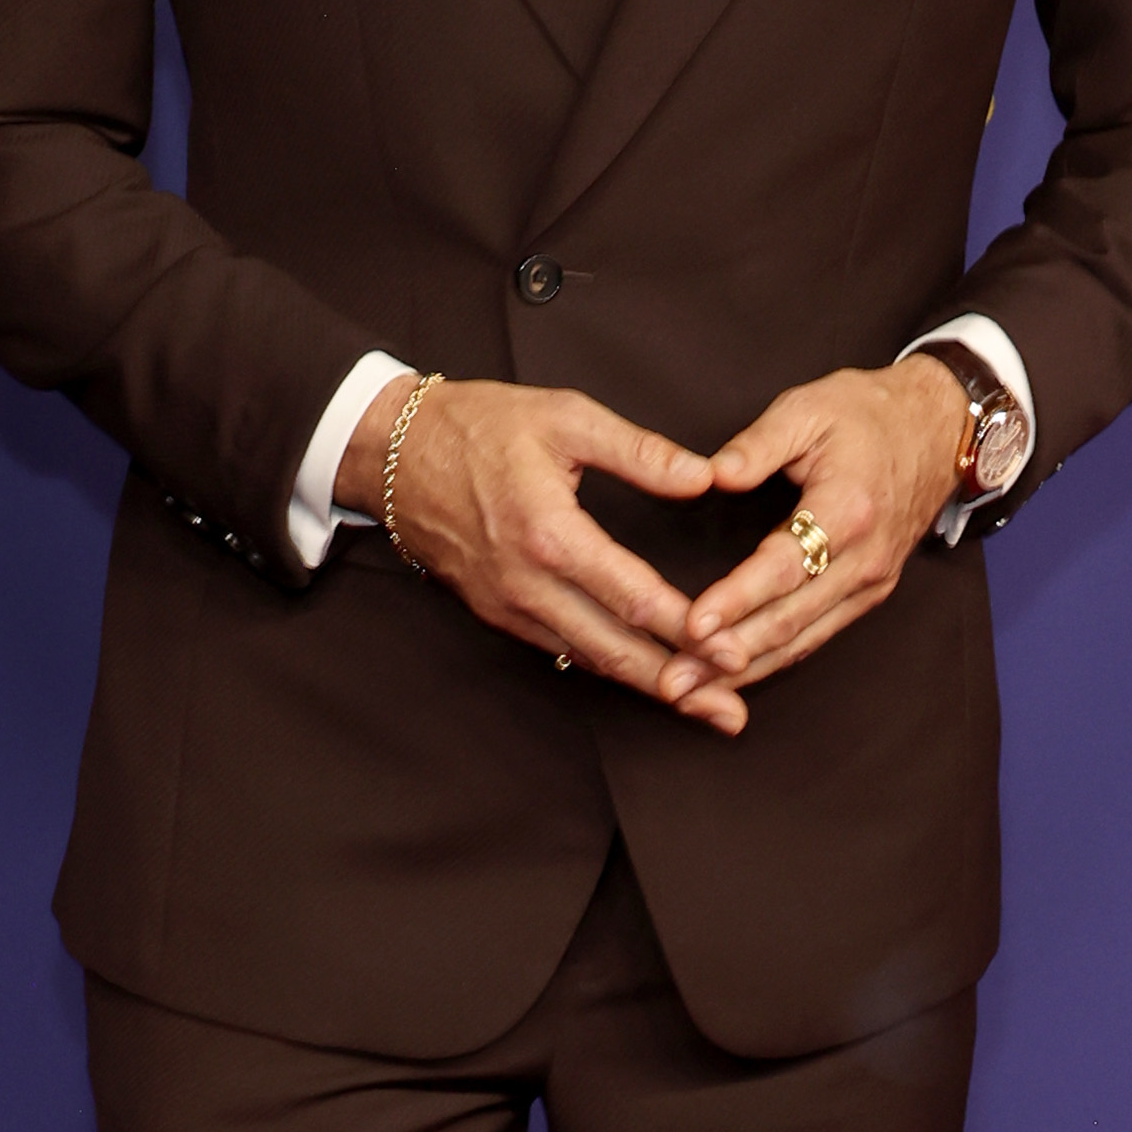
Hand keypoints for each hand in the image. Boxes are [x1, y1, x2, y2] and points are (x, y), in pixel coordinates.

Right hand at [348, 377, 746, 732]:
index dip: (691, 631)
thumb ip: (639, 451)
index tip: (738, 652)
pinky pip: (562, 649)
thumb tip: (705, 477)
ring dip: (648, 686)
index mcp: (550, 534)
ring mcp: (509, 607)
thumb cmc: (478, 426)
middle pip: (615, 649)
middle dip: (680, 685)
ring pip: (589, 659)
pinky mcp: (498, 614)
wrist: (393, 454)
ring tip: (705, 708)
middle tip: (733, 714)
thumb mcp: (565, 417)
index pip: (634, 597)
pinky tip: (646, 679)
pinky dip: (609, 668)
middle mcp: (527, 584)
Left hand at [682, 358, 967, 687]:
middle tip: (674, 681)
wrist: (937, 429)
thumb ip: (756, 444)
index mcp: (849, 510)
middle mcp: (864, 559)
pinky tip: (731, 677)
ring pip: (802, 640)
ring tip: (689, 693)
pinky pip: (815, 637)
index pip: (785, 567)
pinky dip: (772, 661)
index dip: (737, 600)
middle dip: (728, 656)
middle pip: (791, 620)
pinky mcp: (867, 594)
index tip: (693, 624)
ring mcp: (870, 583)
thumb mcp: (808, 409)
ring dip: (744, 671)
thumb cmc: (868, 415)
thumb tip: (712, 474)